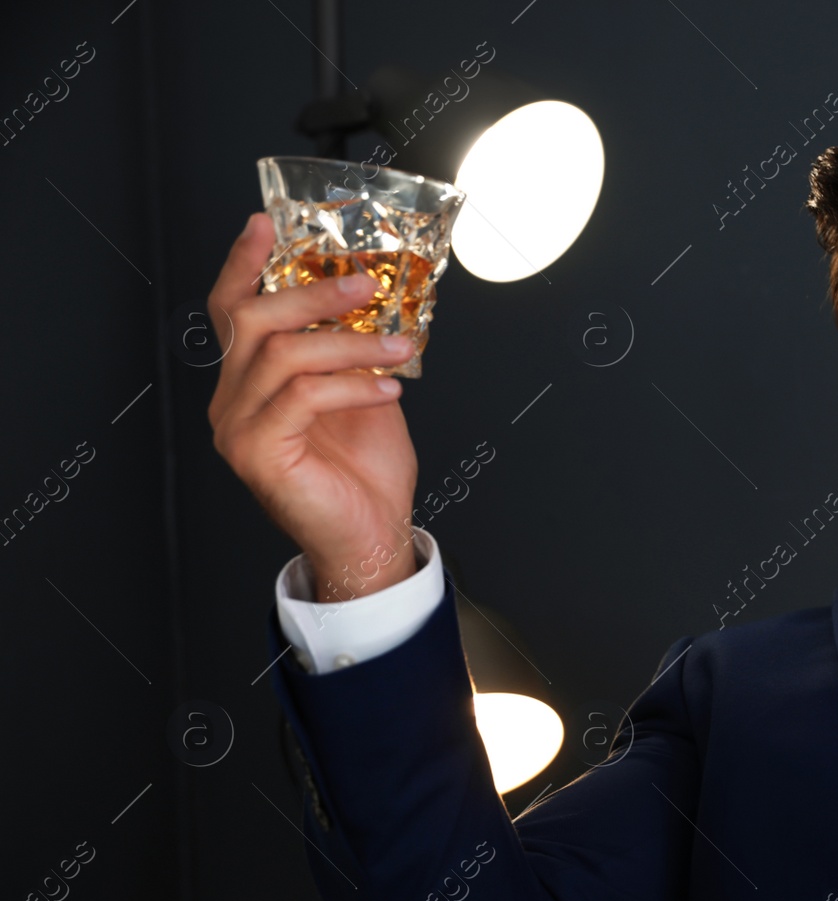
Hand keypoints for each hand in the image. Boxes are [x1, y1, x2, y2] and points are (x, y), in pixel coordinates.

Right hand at [207, 212, 419, 600]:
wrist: (371, 537)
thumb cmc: (364, 472)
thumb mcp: (362, 393)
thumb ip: (351, 349)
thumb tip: (377, 298)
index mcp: (249, 381)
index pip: (232, 310)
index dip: (244, 263)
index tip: (266, 222)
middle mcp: (232, 401)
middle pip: (252, 321)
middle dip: (314, 294)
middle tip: (366, 283)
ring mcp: (238, 428)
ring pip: (284, 355)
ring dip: (352, 343)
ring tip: (400, 347)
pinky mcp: (258, 454)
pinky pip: (303, 398)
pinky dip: (353, 385)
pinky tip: (389, 391)